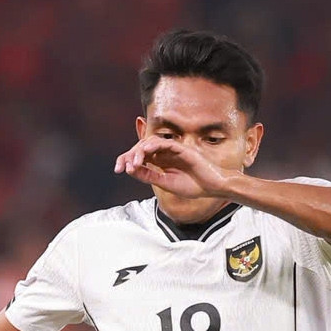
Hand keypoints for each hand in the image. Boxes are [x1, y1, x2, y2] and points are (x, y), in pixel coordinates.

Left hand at [114, 137, 239, 199]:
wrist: (213, 187)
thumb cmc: (193, 186)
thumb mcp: (166, 183)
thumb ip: (149, 175)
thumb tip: (130, 170)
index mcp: (161, 162)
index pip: (140, 156)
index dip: (127, 160)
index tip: (117, 170)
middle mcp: (165, 153)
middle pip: (142, 147)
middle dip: (129, 155)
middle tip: (121, 166)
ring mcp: (173, 149)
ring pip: (151, 142)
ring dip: (140, 151)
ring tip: (133, 163)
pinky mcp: (182, 148)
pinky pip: (165, 143)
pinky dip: (153, 146)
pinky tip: (145, 153)